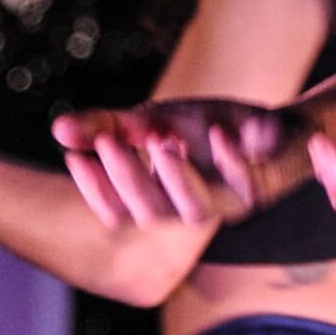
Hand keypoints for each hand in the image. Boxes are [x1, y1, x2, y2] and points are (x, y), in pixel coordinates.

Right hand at [51, 99, 312, 227]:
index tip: (74, 157)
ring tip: (161, 140)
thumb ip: (108, 127)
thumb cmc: (209, 131)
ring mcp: (229, 204)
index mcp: (163, 202)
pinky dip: (232, 158)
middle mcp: (192, 211)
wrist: (279, 128)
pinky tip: (220, 131)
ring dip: (178, 177)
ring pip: (197, 211)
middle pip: (152, 213)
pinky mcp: (265, 189)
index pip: (120, 213)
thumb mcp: (153, 121)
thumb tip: (56, 130)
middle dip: (129, 178)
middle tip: (109, 141)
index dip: (96, 190)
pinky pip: (249, 183)